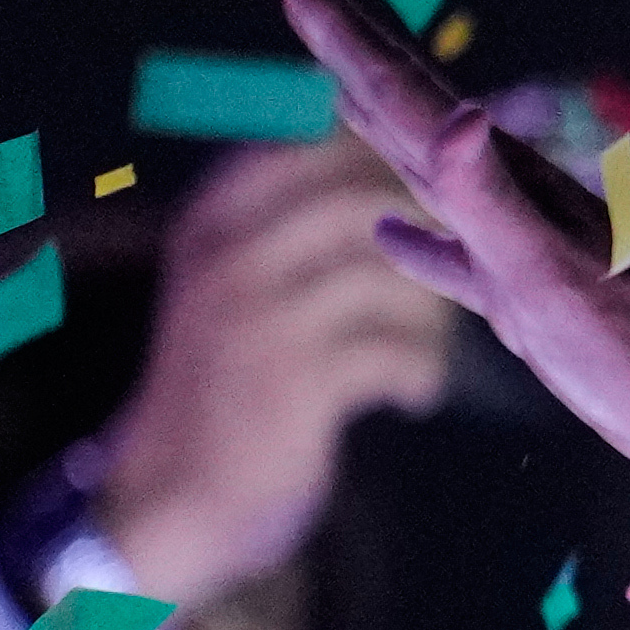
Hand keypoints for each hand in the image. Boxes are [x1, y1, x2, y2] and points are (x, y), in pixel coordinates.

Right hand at [86, 140, 461, 596]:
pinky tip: (414, 393)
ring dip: (431, 313)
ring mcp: (254, 316)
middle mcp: (227, 251)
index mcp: (218, 214)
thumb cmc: (240, 374)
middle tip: (456, 280)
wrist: (173, 491)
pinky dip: (422, 372)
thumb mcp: (248, 278)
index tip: (440, 199)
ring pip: (391, 272)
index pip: (319, 137)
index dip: (396, 160)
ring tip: (426, 344)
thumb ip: (308, 216)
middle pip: (367, 196)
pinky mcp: (290, 383)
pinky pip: (398, 350)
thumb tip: (418, 145)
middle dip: (428, 235)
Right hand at [275, 0, 629, 483]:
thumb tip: (458, 113)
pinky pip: (456, 258)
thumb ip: (492, 199)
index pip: (401, 89)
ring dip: (382, 130)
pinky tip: (390, 237)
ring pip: (430, 170)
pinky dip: (418, 244)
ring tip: (341, 93)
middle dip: (351, 53)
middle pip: (409, 108)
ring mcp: (517, 246)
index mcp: (501, 179)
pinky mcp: (530, 300)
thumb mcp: (548, 271)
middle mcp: (507, 197)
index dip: (341, 29)